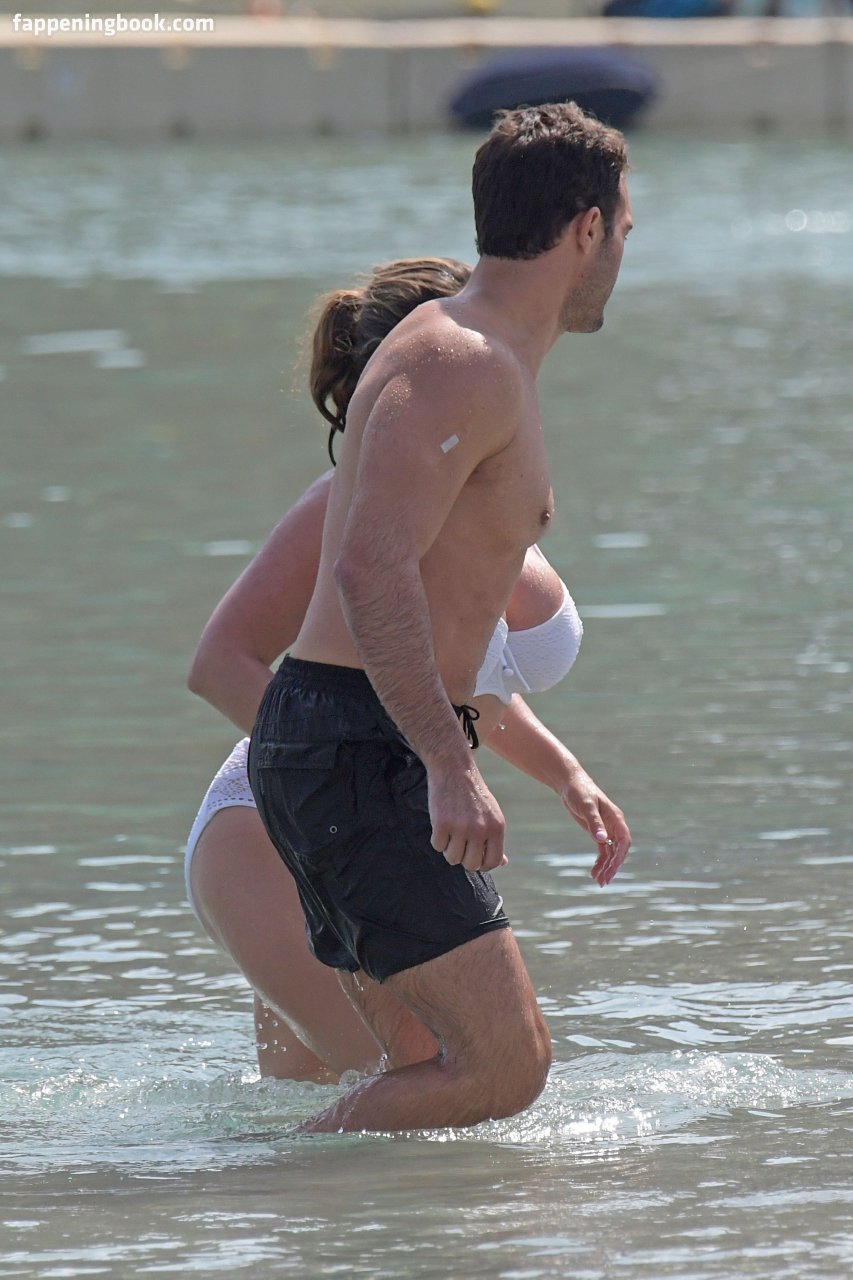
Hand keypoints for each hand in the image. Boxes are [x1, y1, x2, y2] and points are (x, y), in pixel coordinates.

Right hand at [427, 762, 506, 872]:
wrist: (454, 769)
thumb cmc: (473, 794)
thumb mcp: (492, 815)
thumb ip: (495, 839)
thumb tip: (503, 862)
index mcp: (496, 828)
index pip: (493, 862)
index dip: (482, 864)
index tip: (474, 857)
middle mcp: (481, 829)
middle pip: (471, 865)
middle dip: (463, 858)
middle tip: (460, 844)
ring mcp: (461, 827)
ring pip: (452, 858)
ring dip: (449, 849)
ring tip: (450, 833)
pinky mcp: (442, 823)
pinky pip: (437, 846)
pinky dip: (437, 839)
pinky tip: (441, 825)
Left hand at [558, 764, 630, 887]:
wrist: (569, 783)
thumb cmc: (579, 791)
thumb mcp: (586, 806)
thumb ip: (594, 823)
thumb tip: (603, 840)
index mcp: (616, 818)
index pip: (624, 841)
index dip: (620, 856)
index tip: (612, 868)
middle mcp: (614, 825)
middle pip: (619, 850)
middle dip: (613, 866)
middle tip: (604, 881)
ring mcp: (606, 829)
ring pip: (611, 853)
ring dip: (606, 867)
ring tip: (599, 882)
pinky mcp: (597, 831)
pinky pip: (603, 850)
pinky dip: (600, 862)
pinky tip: (594, 872)